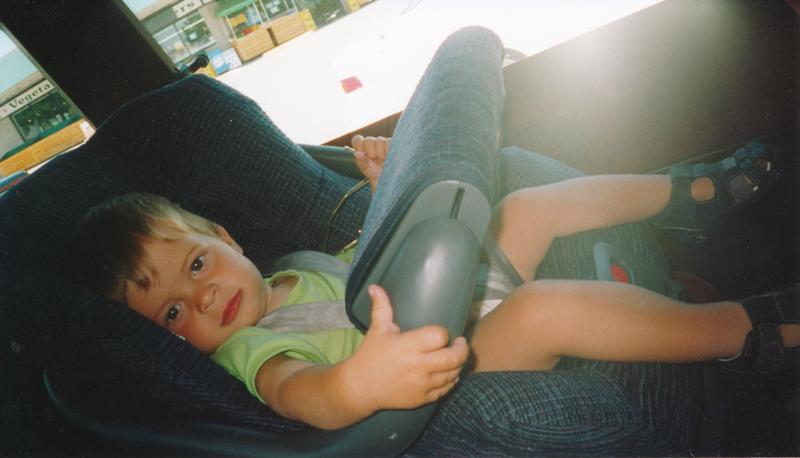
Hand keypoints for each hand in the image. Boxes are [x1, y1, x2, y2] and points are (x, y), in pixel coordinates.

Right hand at [342, 285, 468, 416]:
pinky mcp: (422, 398)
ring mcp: (421, 384)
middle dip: (462, 349)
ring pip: (453, 374)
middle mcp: (417, 366)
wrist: (360, 388)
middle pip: (453, 358)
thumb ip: (381, 307)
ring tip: (456, 357)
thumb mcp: (377, 330)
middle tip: (460, 343)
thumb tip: (375, 286)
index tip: (444, 334)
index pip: (439, 336)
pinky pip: (446, 390)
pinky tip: (450, 373)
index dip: (444, 334)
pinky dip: (451, 381)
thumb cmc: (369, 356)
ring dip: (458, 365)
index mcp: (408, 346)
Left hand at [351, 135, 389, 192]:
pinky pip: (389, 142)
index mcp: (361, 147)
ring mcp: (381, 142)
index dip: (359, 146)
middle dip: (372, 152)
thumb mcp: (366, 169)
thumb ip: (361, 161)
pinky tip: (389, 157)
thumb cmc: (374, 174)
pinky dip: (389, 151)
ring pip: (379, 140)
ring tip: (383, 160)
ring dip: (381, 153)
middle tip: (376, 160)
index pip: (357, 139)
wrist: (388, 179)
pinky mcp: (391, 143)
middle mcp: (371, 143)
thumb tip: (357, 154)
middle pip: (368, 140)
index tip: (364, 156)